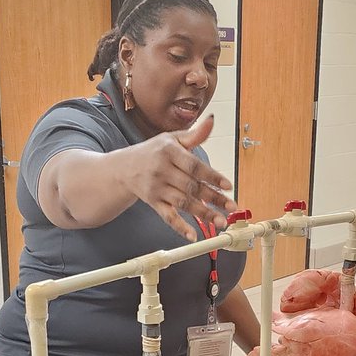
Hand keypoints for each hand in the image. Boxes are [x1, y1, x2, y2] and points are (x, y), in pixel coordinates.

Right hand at [121, 114, 237, 240]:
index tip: (228, 186)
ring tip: (221, 222)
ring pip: (183, 203)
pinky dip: (179, 227)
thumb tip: (212, 120)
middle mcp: (162, 170)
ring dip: (203, 214)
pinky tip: (192, 235)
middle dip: (213, 198)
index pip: (194, 166)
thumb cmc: (153, 151)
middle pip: (192, 186)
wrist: (123, 167)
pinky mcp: (153, 202)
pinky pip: (167, 216)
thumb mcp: (172, 139)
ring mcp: (156, 188)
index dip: (212, 176)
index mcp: (169, 152)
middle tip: (232, 207)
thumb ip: (194, 135)